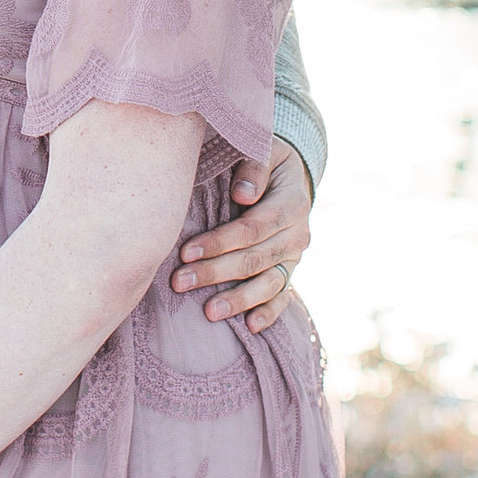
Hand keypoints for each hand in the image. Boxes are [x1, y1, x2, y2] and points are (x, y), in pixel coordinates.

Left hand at [171, 138, 312, 330]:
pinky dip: (269, 312)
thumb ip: (253, 168)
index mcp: (292, 202)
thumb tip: (242, 195)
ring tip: (208, 312)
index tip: (186, 251)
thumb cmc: (265, 161)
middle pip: (254, 259)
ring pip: (268, 283)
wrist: (291, 176)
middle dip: (215, 272)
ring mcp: (295, 256)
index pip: (252, 228)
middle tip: (180, 282)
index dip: (219, 242)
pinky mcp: (289, 270)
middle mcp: (298, 233)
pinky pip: (282, 295)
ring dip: (238, 299)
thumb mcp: (264, 150)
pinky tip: (251, 327)